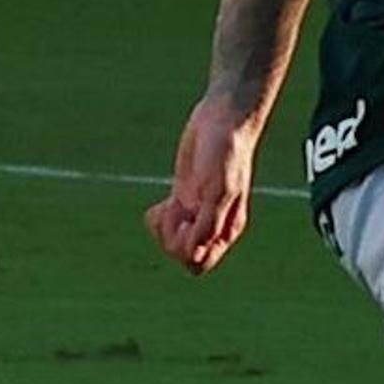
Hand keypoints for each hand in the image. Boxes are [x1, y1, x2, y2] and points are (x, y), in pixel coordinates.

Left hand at [147, 98, 261, 275]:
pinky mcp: (181, 199)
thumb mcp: (219, 190)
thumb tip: (195, 255)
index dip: (185, 252)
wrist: (221, 121)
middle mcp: (211, 225)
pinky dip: (156, 219)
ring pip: (170, 242)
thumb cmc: (226, 153)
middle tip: (177, 210)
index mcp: (226, 228)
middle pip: (182, 255)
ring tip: (171, 204)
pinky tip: (163, 202)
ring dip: (163, 228)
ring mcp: (195, 213)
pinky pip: (162, 225)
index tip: (186, 224)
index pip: (201, 263)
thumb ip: (208, 224)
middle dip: (171, 237)